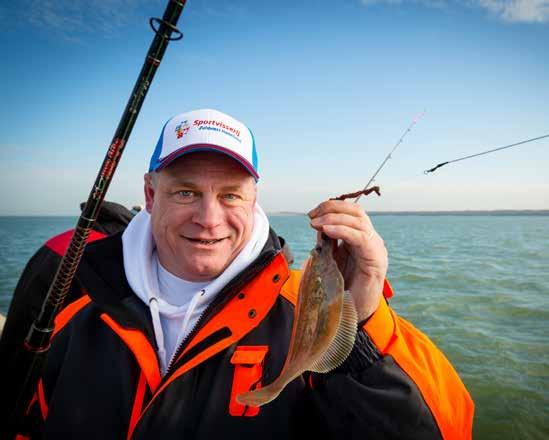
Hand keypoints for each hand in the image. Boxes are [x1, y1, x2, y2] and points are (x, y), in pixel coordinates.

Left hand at [308, 200, 387, 321]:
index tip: (312, 213)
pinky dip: (342, 230)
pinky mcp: (376, 260)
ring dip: (334, 218)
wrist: (354, 314)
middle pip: (356, 211)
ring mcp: (376, 249)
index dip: (331, 207)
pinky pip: (360, 238)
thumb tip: (317, 225)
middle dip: (332, 208)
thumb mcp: (331, 260)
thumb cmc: (342, 289)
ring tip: (316, 223)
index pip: (351, 212)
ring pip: (359, 221)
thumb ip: (327, 242)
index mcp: (361, 239)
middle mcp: (371, 240)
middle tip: (313, 216)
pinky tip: (327, 230)